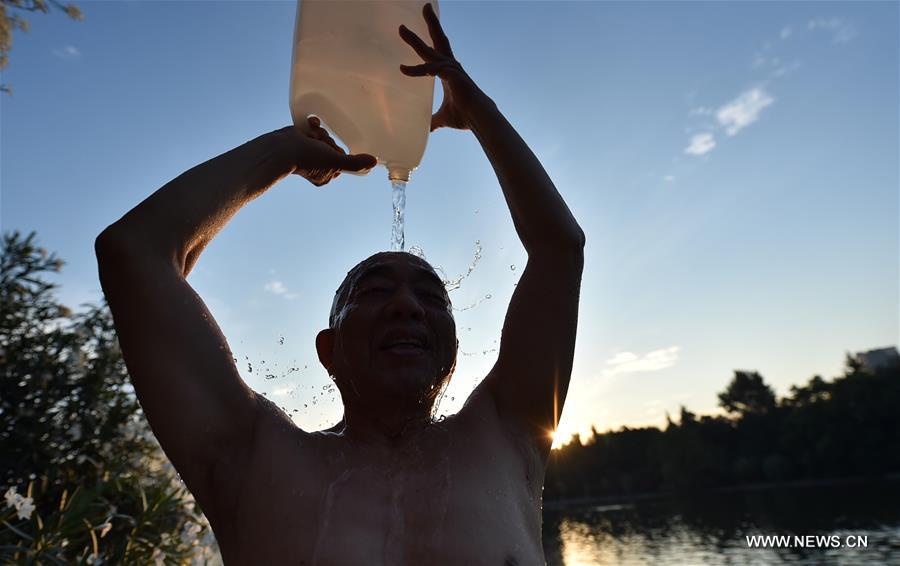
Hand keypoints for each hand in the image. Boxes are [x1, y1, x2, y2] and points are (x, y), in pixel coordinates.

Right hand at [274, 117, 376, 186]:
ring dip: (321, 133)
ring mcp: (308, 153)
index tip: (334, 150)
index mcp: (326, 174)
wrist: (281, 148)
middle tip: (321, 142)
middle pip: (333, 147)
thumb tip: (374, 163)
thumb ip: (354, 163)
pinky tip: (309, 126)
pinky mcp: (301, 141)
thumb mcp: (335, 161)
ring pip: (324, 138)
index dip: (339, 152)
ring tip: (312, 136)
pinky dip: (312, 126)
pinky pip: (313, 131)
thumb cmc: (308, 158)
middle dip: (328, 141)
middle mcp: (318, 165)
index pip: (342, 159)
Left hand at [399, 3, 488, 131]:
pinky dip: (416, 69)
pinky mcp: (451, 75)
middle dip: (430, 23)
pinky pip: (430, 69)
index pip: (435, 52)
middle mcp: (450, 66)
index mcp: (447, 72)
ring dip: (415, 40)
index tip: (413, 33)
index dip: (425, 43)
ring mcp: (451, 69)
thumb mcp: (443, 118)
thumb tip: (427, 128)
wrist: (479, 119)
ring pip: (430, 50)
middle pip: (438, 40)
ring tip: (401, 29)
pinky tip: (403, 69)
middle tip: (424, 6)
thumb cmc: (465, 116)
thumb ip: (434, 120)